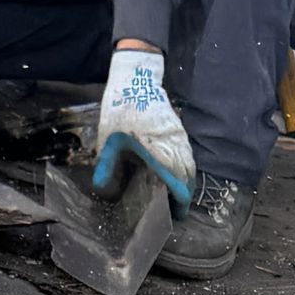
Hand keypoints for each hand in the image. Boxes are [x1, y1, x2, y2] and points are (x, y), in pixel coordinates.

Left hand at [86, 45, 195, 208]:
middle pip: (188, 178)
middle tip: (177, 208)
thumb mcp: (109, 139)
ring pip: (190, 166)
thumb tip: (103, 190)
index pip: (179, 184)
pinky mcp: (179, 130)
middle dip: (185, 195)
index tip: (178, 214)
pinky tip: (175, 172)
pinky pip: (188, 154)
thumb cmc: (121, 109)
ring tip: (177, 193)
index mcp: (160, 152)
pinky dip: (186, 168)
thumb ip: (106, 167)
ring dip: (186, 181)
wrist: (136, 79)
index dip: (180, 202)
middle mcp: (175, 147)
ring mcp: (180, 137)